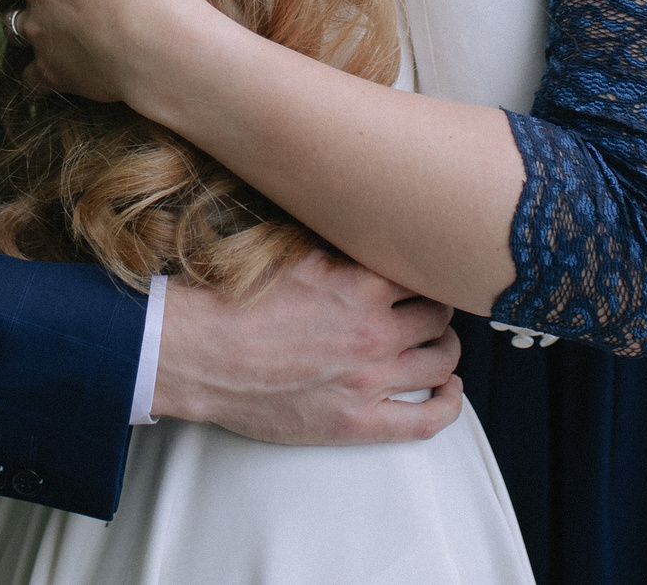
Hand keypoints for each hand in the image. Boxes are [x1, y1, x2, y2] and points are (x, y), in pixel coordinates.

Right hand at [150, 250, 465, 444]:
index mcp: (361, 286)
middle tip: (428, 310)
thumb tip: (366, 225)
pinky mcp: (356, 422)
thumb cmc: (236, 301)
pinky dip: (447, 406)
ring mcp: (369, 381)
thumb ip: (340, 248)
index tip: (425, 274)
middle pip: (438, 317)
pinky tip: (448, 393)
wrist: (198, 355)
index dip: (428, 272)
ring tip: (437, 346)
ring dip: (445, 351)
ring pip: (441, 363)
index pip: (425, 274)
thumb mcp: (292, 255)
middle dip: (437, 311)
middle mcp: (375, 332)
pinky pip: (425, 421)